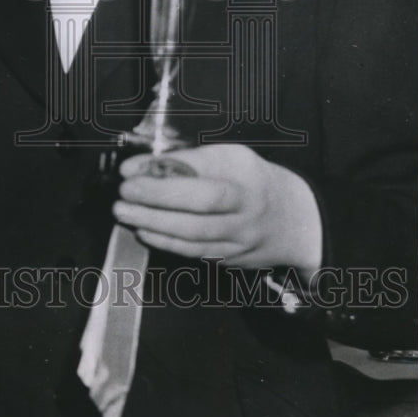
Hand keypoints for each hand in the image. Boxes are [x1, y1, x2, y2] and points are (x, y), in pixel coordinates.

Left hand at [113, 144, 321, 274]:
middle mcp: (246, 210)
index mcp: (245, 178)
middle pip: (199, 209)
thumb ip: (192, 161)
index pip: (203, 176)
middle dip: (155, 201)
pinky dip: (166, 243)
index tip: (130, 170)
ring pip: (195, 236)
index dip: (164, 175)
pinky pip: (195, 252)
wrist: (295, 220)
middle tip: (122, 194)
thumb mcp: (231, 158)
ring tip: (124, 212)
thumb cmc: (253, 180)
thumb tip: (144, 166)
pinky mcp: (231, 259)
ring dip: (154, 224)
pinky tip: (144, 231)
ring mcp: (240, 239)